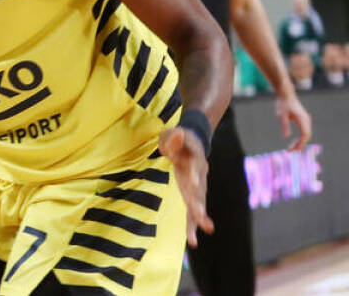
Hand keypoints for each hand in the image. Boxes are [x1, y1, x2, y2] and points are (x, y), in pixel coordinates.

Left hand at [158, 128, 213, 247]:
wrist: (191, 144)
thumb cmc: (178, 139)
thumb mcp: (173, 134)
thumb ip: (174, 136)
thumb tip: (178, 133)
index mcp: (195, 160)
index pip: (195, 168)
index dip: (195, 174)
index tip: (195, 182)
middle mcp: (199, 176)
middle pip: (199, 191)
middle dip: (199, 204)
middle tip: (201, 217)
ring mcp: (197, 187)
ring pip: (198, 205)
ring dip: (198, 219)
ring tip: (201, 234)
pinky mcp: (191, 194)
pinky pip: (191, 211)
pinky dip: (191, 224)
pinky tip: (192, 241)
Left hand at [275, 92, 311, 150]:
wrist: (286, 95)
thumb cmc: (283, 104)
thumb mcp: (281, 115)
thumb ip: (285, 125)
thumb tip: (286, 136)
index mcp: (302, 119)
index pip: (305, 135)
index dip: (300, 144)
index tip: (293, 150)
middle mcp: (306, 120)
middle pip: (307, 136)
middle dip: (300, 144)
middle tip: (291, 151)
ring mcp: (306, 119)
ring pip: (306, 134)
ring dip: (301, 142)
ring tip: (292, 148)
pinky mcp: (304, 119)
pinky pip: (305, 131)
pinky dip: (301, 137)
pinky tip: (295, 141)